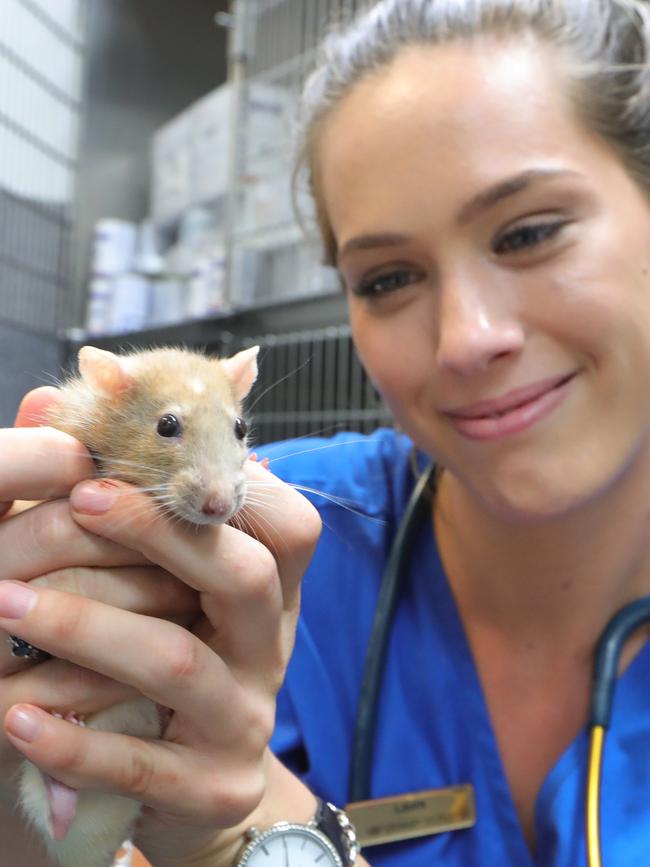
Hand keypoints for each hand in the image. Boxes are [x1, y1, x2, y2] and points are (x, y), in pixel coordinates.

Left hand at [0, 458, 320, 864]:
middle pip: (243, 576)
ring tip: (4, 605)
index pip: (286, 523)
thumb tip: (50, 402)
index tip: (126, 466)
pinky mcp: (214, 787)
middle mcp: (272, 645)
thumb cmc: (166, 651)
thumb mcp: (160, 580)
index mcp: (270, 588)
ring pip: (178, 661)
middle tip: (73, 504)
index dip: (219, 488)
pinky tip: (16, 716)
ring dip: (87, 626)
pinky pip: (142, 761)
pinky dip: (73, 737)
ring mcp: (248, 717)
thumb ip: (115, 494)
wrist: (189, 777)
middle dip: (157, 534)